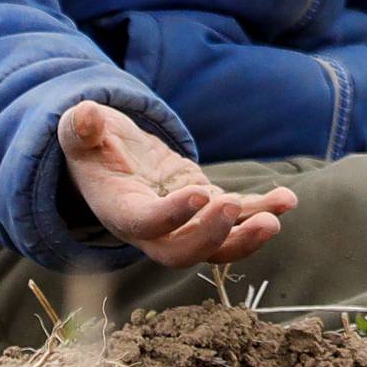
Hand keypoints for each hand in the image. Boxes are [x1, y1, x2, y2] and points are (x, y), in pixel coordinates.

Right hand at [58, 101, 296, 267]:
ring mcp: (183, 225)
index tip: (198, 194)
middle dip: (212, 235)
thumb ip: (80, 127)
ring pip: (216, 247)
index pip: (146, 225)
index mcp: (120, 211)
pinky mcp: (205, 211)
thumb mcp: (79, 132)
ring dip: (246, 237)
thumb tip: (86, 115)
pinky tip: (287, 199)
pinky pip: (236, 221)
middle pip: (183, 251)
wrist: (111, 160)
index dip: (171, 216)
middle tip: (234, 206)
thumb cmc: (91, 146)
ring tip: (276, 216)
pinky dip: (261, 212)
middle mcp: (153, 231)